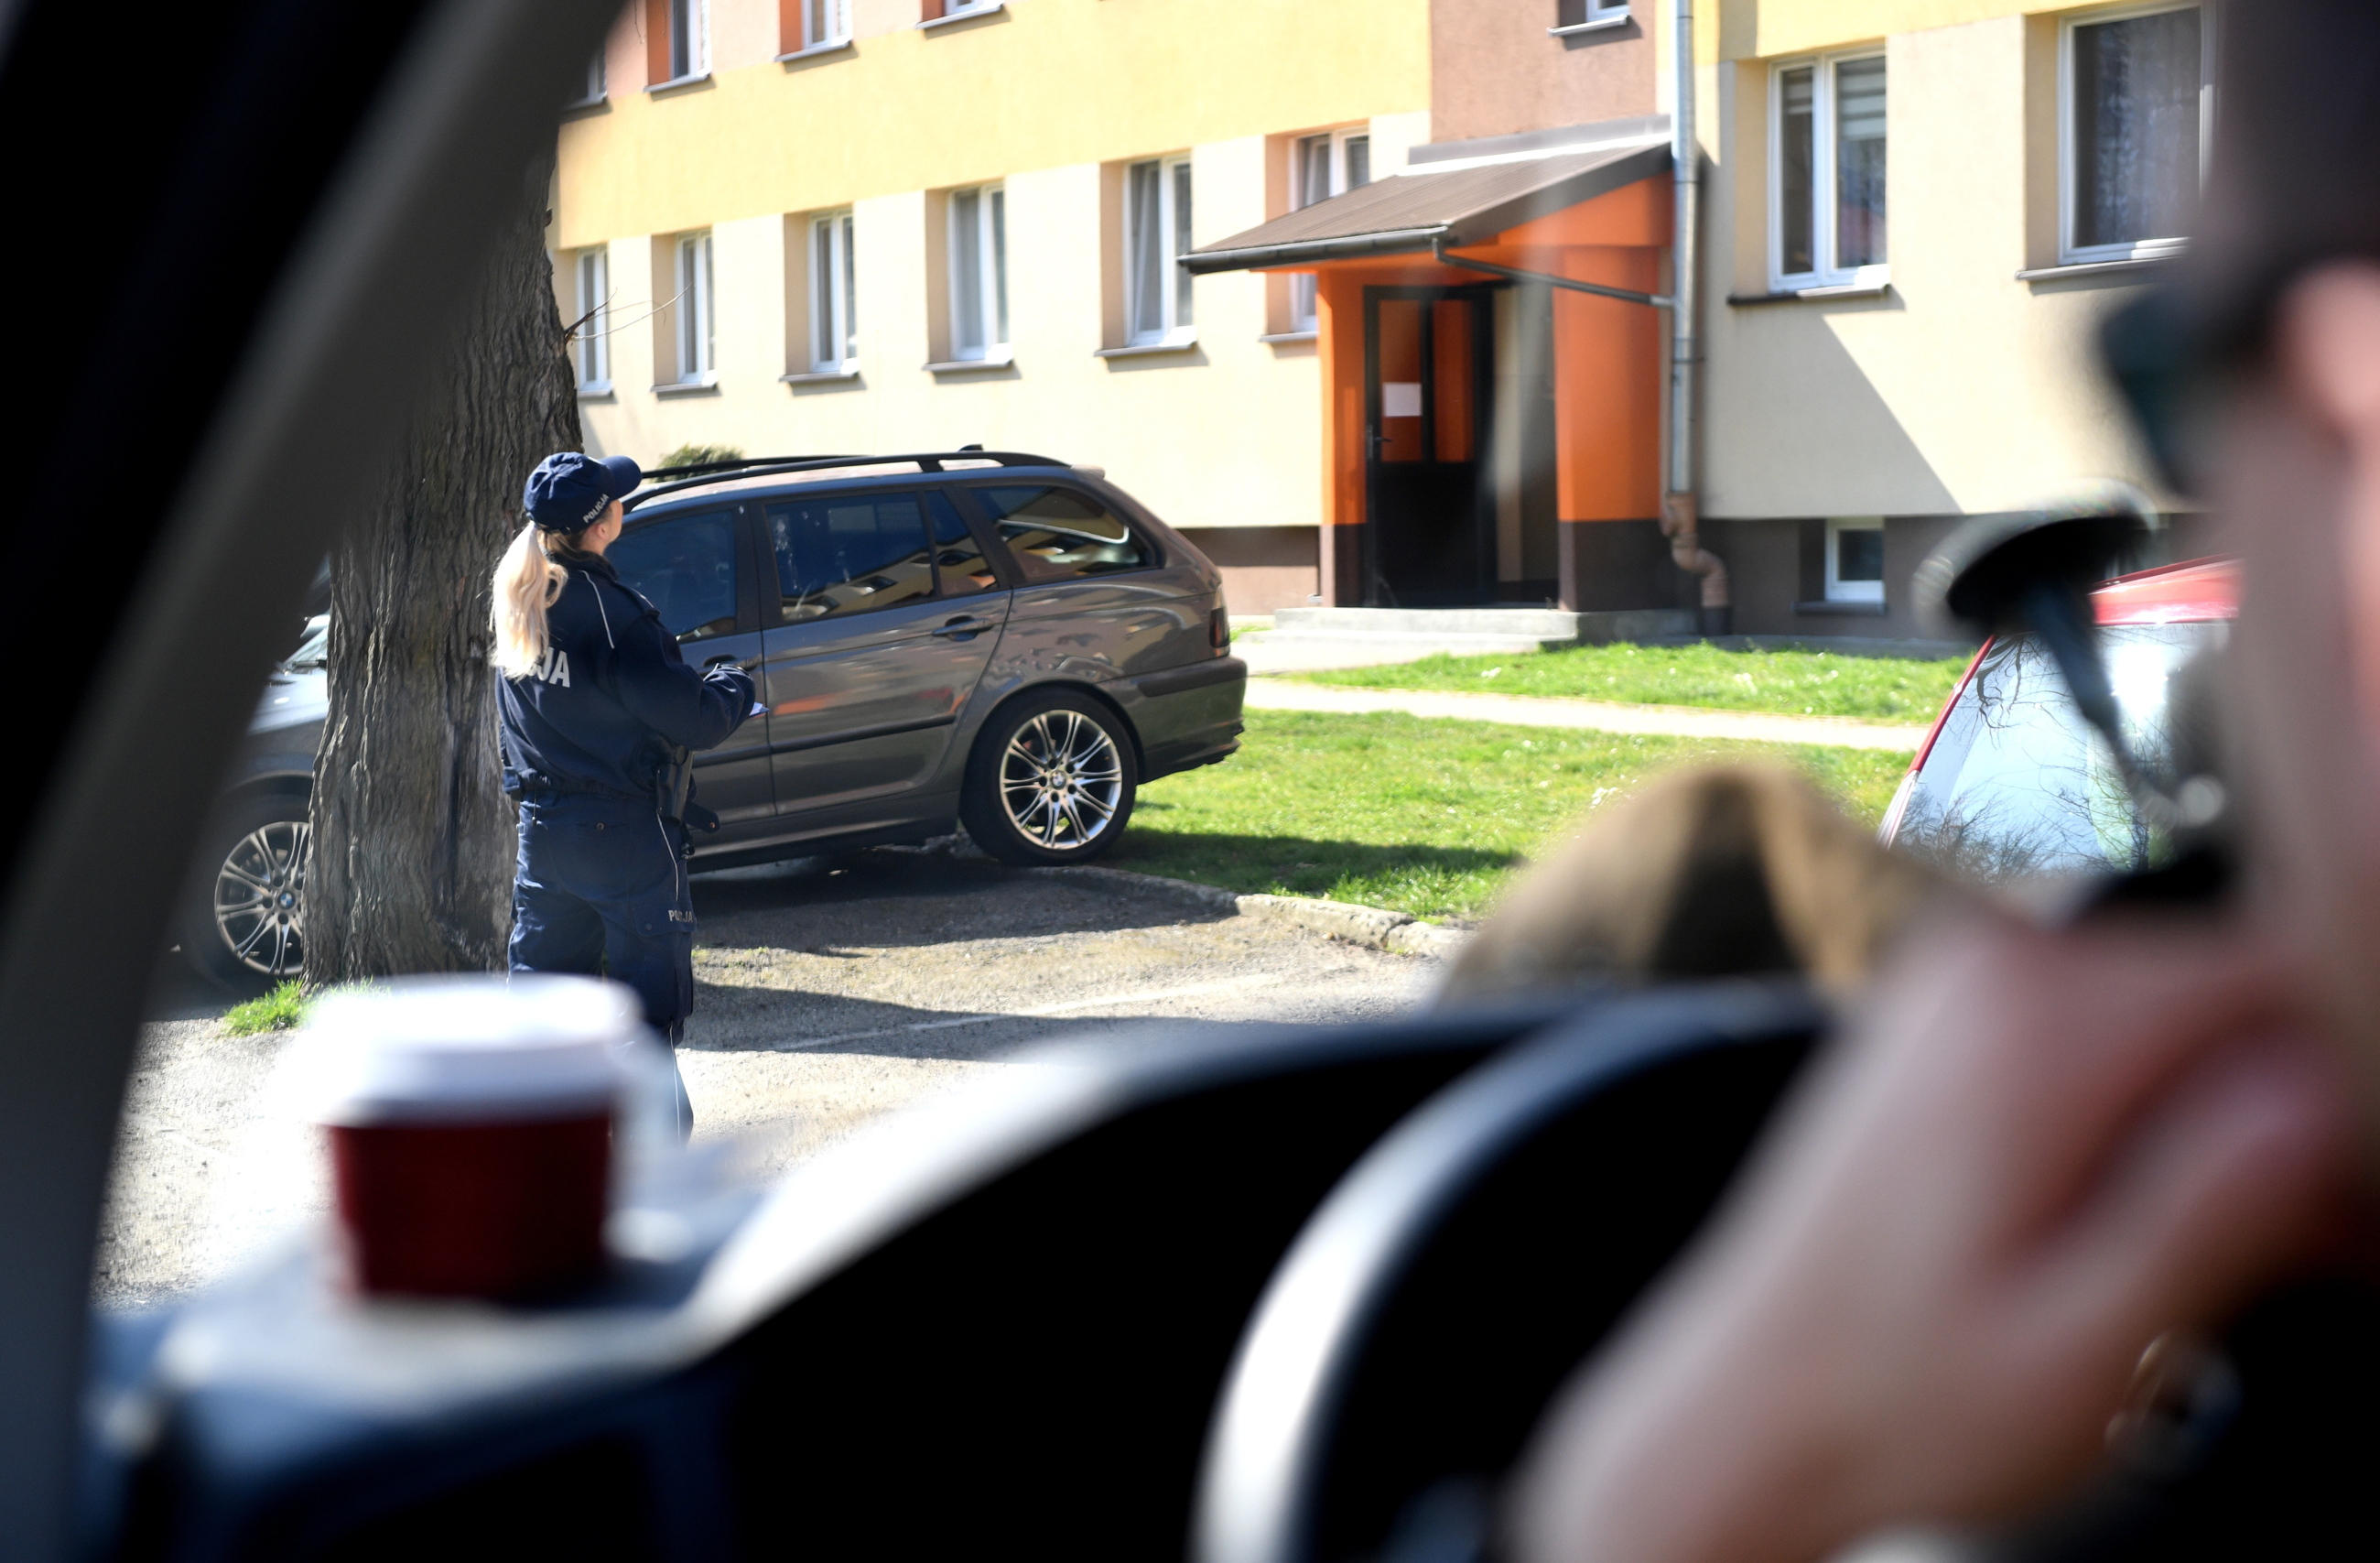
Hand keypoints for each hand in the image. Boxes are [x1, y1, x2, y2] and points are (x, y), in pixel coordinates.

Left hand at [1509, 912, 2348, 1562]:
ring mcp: (1968, 986)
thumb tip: (2321, 1090)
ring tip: (2209, 1259)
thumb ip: (2210, 1206)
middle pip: (2236, 986)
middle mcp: (1993, 970)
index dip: (2346, 1083)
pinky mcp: (1961, 1021)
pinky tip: (2149, 1224)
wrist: (1750, 1401)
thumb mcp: (2083, 1343)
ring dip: (2232, 1122)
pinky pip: (2115, 1035)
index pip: (2282, 969)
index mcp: (2033, 1026)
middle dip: (2293, 1107)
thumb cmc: (1897, 1396)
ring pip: (2185, 1014)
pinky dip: (2161, 1117)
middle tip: (2306, 1253)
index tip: (2345, 1206)